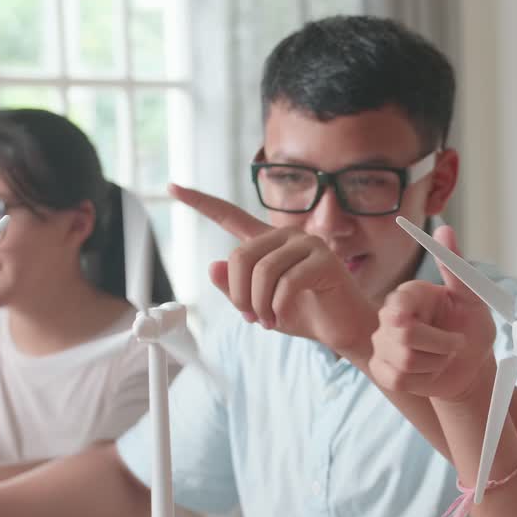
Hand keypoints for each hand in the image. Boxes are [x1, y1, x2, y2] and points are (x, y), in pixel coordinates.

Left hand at [171, 184, 376, 354]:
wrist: (343, 329)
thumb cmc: (304, 314)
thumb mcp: (258, 305)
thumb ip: (235, 287)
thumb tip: (215, 266)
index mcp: (269, 242)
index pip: (230, 216)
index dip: (200, 203)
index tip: (173, 188)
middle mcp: (288, 235)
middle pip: (240, 256)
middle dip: (239, 294)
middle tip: (250, 317)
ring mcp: (309, 244)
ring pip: (261, 271)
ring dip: (258, 304)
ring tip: (268, 321)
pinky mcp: (324, 261)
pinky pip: (284, 283)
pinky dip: (277, 307)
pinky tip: (281, 318)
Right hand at [369, 225, 498, 402]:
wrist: (470, 367)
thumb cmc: (471, 329)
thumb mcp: (472, 298)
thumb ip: (456, 267)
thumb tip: (444, 229)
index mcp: (408, 295)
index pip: (399, 305)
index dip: (421, 319)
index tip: (445, 323)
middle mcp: (389, 317)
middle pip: (404, 335)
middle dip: (441, 345)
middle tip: (455, 344)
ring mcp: (382, 344)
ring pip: (404, 361)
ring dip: (436, 363)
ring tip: (443, 357)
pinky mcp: (382, 370)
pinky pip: (397, 378)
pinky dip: (423, 380)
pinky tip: (430, 371)